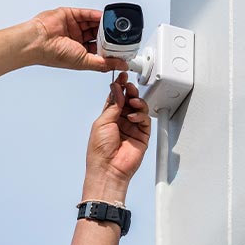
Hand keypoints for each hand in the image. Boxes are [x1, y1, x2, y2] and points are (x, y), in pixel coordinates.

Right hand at [31, 7, 128, 71]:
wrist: (38, 41)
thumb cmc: (54, 55)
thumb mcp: (85, 62)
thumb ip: (105, 63)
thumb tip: (121, 66)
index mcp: (80, 53)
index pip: (100, 49)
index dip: (111, 48)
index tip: (122, 48)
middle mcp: (77, 40)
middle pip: (98, 34)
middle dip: (109, 34)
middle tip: (120, 34)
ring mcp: (74, 27)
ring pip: (93, 23)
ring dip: (103, 23)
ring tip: (113, 24)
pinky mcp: (70, 15)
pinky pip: (86, 14)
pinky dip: (96, 15)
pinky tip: (104, 16)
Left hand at [83, 72, 150, 201]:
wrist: (108, 168)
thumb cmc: (99, 150)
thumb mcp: (102, 122)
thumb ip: (113, 105)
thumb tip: (117, 89)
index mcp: (109, 117)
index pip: (116, 97)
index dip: (120, 86)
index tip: (122, 76)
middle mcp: (121, 121)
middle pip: (129, 100)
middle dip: (130, 91)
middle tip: (129, 86)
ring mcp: (132, 128)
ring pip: (139, 108)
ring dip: (137, 101)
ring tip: (133, 101)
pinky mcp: (142, 135)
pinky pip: (145, 120)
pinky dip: (141, 115)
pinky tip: (134, 116)